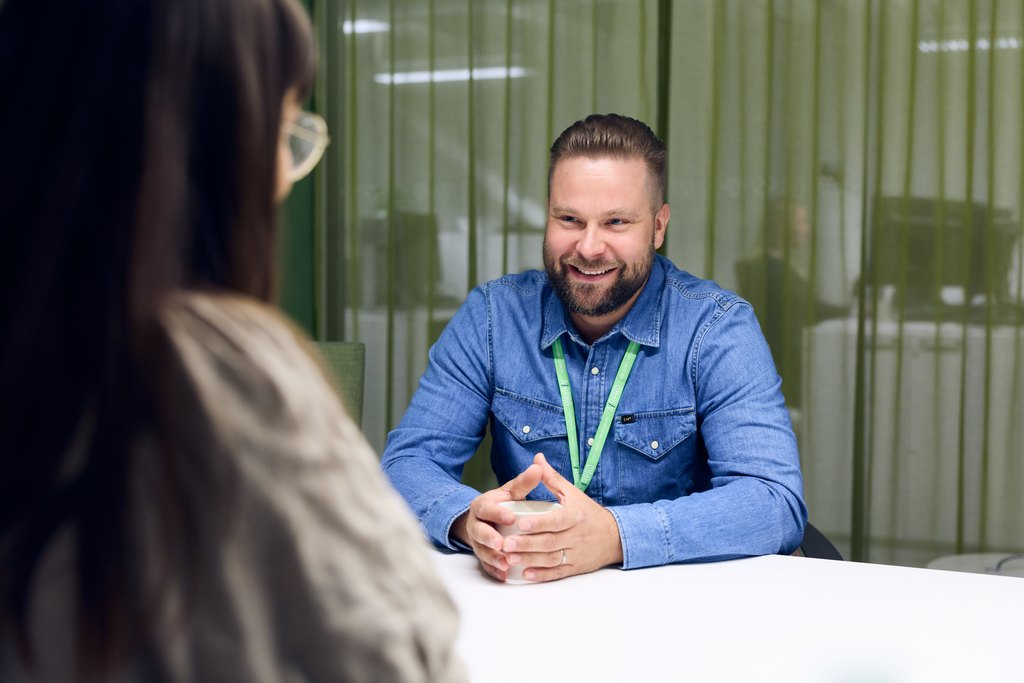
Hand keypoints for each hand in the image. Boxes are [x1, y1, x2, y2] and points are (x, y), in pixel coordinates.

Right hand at [450, 461, 543, 581]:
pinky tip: (504, 575)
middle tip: (502, 544)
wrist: (485, 520)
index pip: (486, 508)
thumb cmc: (503, 504)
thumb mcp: (511, 492)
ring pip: (481, 551)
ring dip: (492, 558)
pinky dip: (494, 571)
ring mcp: (477, 542)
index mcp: (482, 505)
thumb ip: (523, 482)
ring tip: (505, 564)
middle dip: (489, 538)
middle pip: (479, 532)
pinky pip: (485, 565)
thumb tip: (538, 466)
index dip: (497, 513)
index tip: (510, 518)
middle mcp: (476, 524)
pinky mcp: (482, 556)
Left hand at [502, 453, 622, 581]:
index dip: (539, 523)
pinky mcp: (575, 567)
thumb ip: (552, 478)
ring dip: (530, 560)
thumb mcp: (573, 493)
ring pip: (551, 559)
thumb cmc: (588, 512)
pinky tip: (526, 574)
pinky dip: (542, 575)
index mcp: (575, 516)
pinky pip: (557, 572)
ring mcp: (576, 553)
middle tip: (505, 544)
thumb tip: (537, 459)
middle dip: (527, 544)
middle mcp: (576, 536)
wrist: (614, 536)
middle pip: (550, 542)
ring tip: (509, 558)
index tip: (521, 523)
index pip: (557, 520)